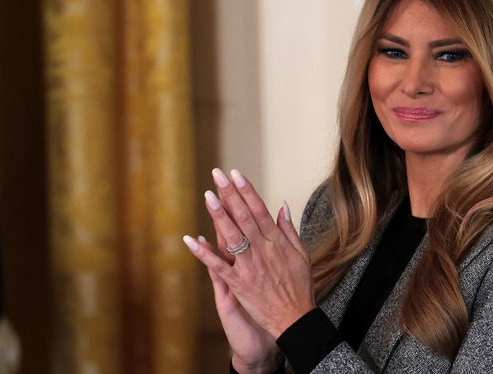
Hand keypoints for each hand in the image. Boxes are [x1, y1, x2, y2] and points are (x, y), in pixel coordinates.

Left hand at [184, 168, 315, 370]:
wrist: (295, 319)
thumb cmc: (299, 287)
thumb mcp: (301, 255)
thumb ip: (289, 230)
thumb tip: (282, 206)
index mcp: (277, 242)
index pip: (259, 210)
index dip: (247, 191)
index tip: (237, 174)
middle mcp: (262, 251)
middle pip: (243, 217)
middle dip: (230, 194)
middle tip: (218, 175)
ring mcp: (249, 267)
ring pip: (231, 236)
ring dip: (218, 215)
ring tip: (207, 196)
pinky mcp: (238, 284)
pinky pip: (218, 266)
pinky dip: (203, 253)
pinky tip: (190, 240)